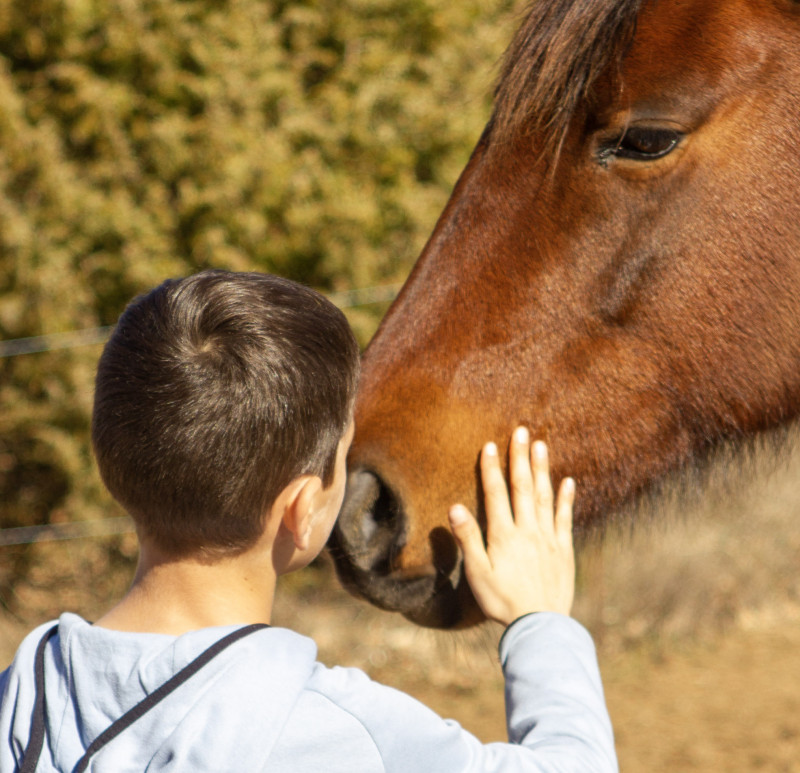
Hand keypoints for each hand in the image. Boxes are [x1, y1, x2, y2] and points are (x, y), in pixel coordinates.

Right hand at [448, 426, 575, 625]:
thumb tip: (455, 507)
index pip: (496, 494)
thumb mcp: (477, 573)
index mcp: (504, 535)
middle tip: (521, 430)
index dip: (492, 468)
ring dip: (542, 469)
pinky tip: (568, 481)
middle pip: (523, 487)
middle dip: (520, 457)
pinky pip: (565, 518)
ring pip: (544, 496)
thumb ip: (468, 539)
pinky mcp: (564, 550)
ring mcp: (548, 538)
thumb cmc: (502, 601)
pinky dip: (566, 498)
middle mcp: (527, 530)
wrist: (540, 626)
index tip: (489, 444)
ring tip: (541, 445)